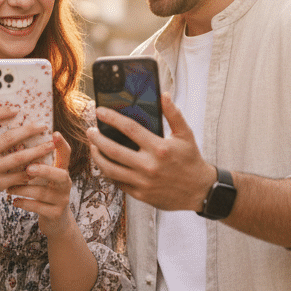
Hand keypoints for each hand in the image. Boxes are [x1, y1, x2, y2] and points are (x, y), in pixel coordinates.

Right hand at [0, 104, 54, 213]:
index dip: (1, 111)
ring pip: (18, 157)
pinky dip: (31, 170)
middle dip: (30, 130)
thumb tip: (8, 118)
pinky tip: (42, 166)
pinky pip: (18, 176)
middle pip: (9, 137)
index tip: (17, 110)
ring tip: (50, 145)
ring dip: (37, 150)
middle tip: (44, 126)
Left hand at [8, 132, 77, 237]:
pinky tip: (14, 201)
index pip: (66, 155)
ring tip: (9, 189)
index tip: (54, 133)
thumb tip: (15, 143)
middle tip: (28, 168)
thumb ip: (35, 164)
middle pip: (60, 175)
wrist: (56, 221)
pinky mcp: (56, 214)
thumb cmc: (44, 193)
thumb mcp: (44, 178)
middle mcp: (65, 184)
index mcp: (62, 171)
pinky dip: (24, 203)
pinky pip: (38, 207)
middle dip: (44, 170)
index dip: (62, 144)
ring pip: (43, 193)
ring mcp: (62, 200)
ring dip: (23, 189)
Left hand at [87, 93, 215, 212]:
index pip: (129, 129)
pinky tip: (106, 164)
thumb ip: (173, 114)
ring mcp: (143, 182)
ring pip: (110, 169)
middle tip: (90, 131)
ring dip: (97, 157)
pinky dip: (109, 172)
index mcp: (159, 148)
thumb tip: (164, 95)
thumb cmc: (191, 160)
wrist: (199, 191)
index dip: (111, 118)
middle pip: (113, 150)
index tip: (99, 111)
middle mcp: (149, 166)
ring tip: (93, 147)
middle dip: (97, 138)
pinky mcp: (140, 194)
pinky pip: (118, 183)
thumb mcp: (186, 134)